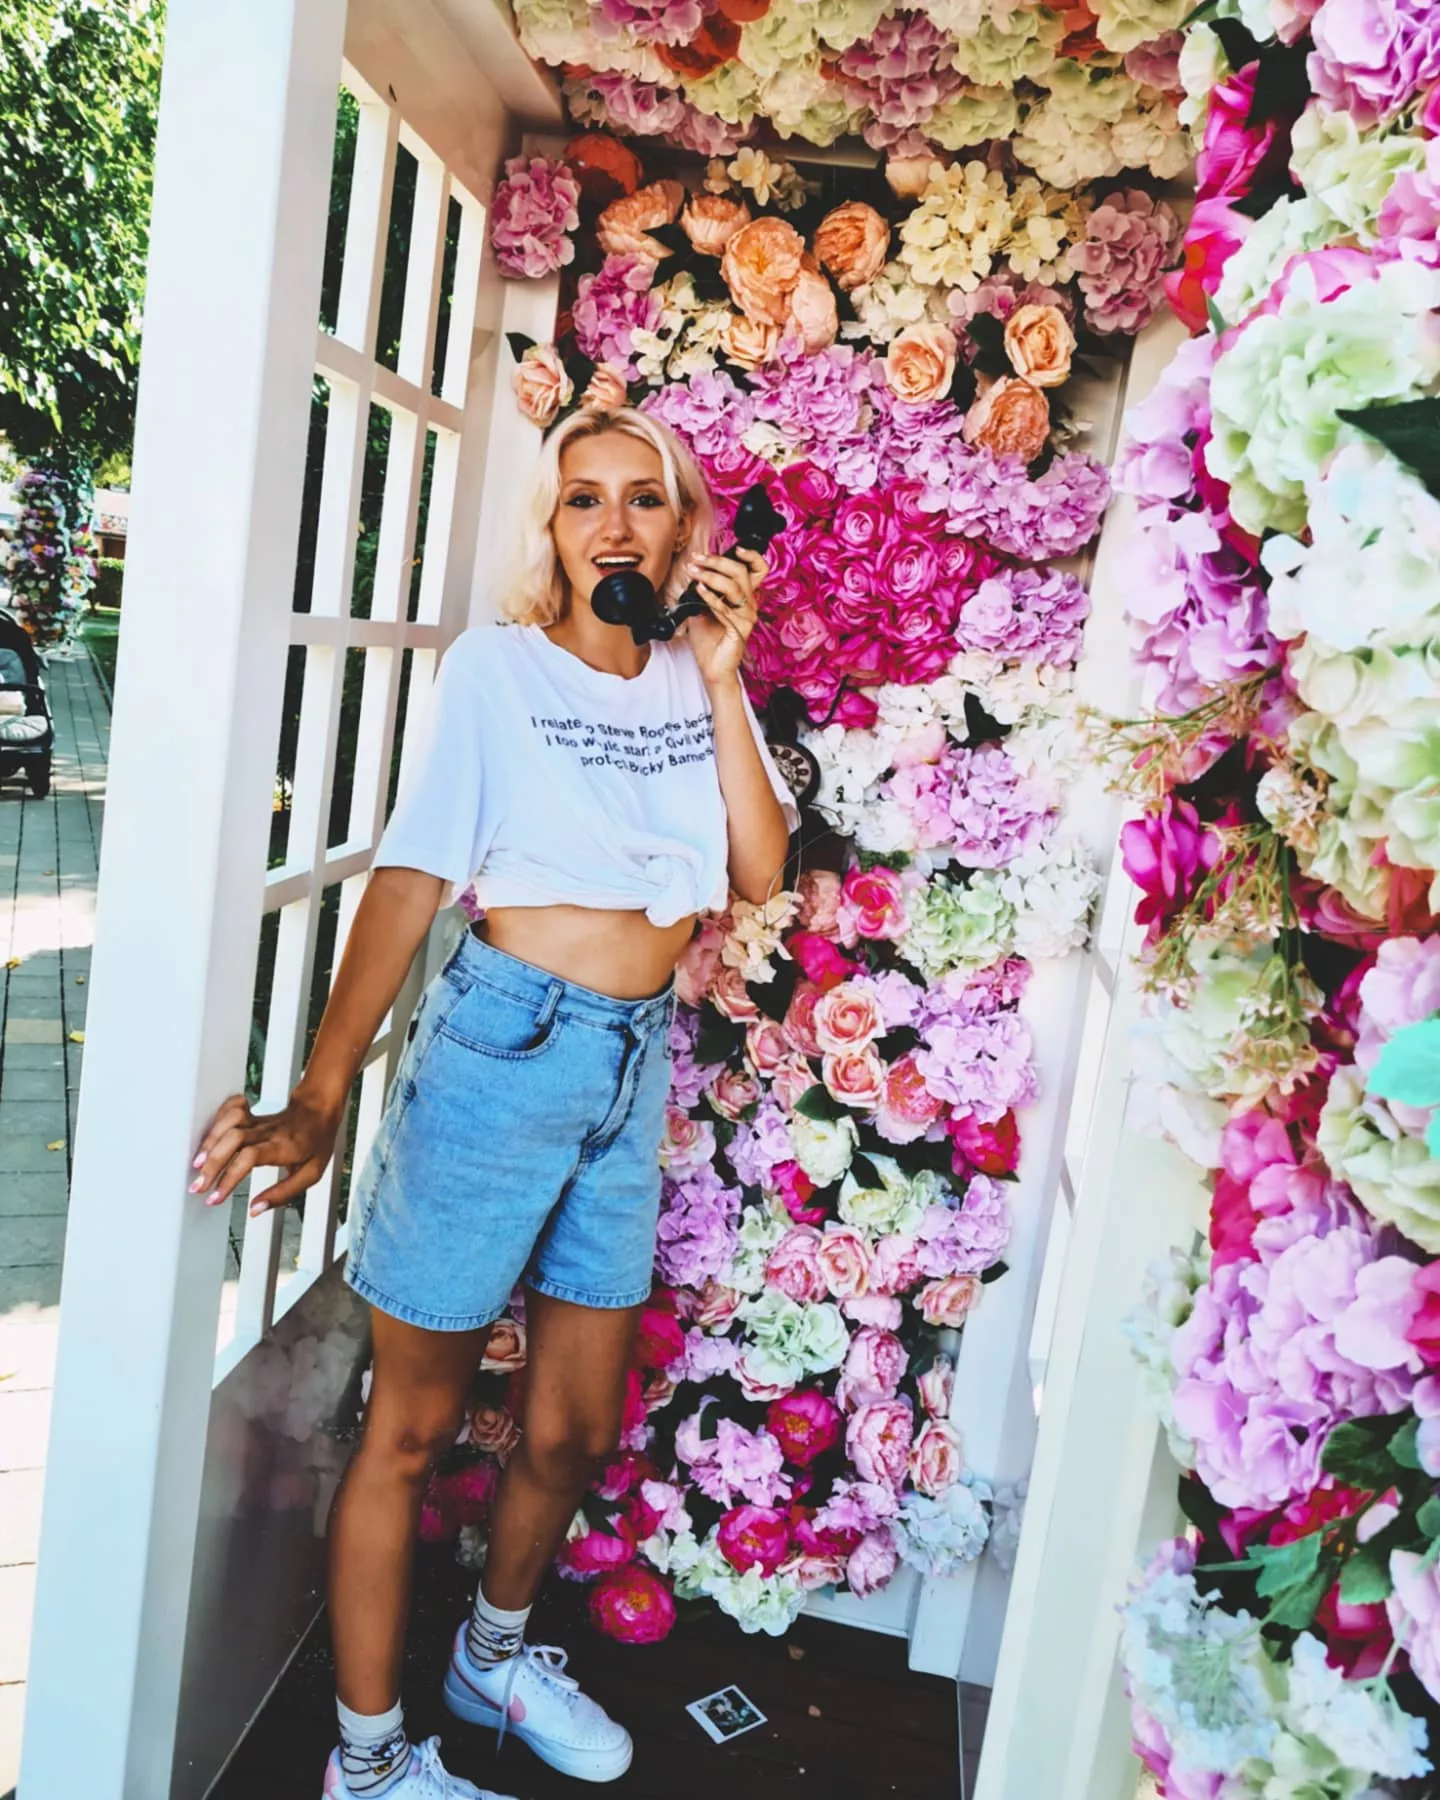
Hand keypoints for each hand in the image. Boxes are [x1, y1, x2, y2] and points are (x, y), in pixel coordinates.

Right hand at [190, 1090, 342, 1216]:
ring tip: (197, 1165)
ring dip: (209, 1142)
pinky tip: (209, 1137)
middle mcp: (268, 1131)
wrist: (320, 1110)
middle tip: (197, 1186)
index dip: (229, 1177)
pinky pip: (231, 1108)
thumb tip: (255, 1210)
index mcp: (283, 1147)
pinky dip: (216, 1120)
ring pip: (229, 1122)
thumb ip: (283, 1194)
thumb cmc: (316, 1144)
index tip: (215, 1198)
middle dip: (212, 1164)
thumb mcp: (310, 1175)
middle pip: (233, 1139)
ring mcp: (258, 1120)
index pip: (250, 1157)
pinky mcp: (252, 1112)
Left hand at [684, 547, 766, 689]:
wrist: (712, 667)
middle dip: (718, 561)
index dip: (751, 555)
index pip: (758, 569)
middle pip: (742, 572)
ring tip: (694, 573)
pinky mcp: (740, 629)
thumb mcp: (702, 607)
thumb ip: (703, 589)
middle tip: (698, 559)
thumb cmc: (709, 639)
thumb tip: (693, 570)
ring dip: (711, 576)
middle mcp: (749, 604)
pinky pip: (725, 608)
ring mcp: (746, 617)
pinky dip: (710, 597)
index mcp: (744, 596)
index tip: (735, 547)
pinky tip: (698, 590)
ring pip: (733, 587)